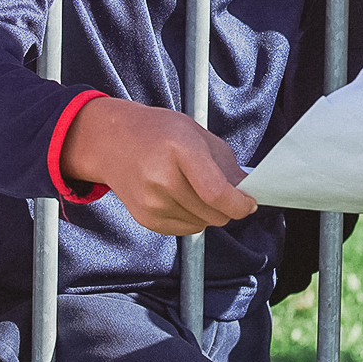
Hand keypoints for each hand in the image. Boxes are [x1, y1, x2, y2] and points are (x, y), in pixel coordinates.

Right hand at [59, 98, 257, 235]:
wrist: (112, 142)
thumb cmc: (159, 132)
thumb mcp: (197, 134)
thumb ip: (226, 164)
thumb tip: (247, 191)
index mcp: (179, 150)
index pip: (216, 192)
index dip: (239, 204)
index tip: (250, 203)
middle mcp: (162, 179)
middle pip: (213, 213)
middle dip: (229, 207)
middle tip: (226, 192)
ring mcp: (151, 202)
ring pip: (202, 224)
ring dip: (210, 212)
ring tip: (196, 188)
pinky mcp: (146, 219)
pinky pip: (186, 229)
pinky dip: (194, 218)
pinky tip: (183, 197)